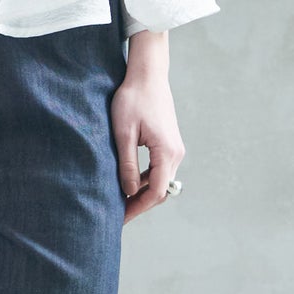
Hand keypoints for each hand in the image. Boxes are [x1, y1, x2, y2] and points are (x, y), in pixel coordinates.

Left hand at [112, 38, 183, 222]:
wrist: (148, 75)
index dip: (137, 208)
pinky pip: (159, 170)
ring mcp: (175, 149)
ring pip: (160, 181)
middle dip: (139, 204)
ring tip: (119, 202)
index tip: (119, 218)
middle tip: (117, 216)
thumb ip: (126, 164)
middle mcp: (176, 154)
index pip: (155, 192)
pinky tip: (126, 182)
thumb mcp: (123, 132)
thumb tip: (127, 192)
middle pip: (160, 191)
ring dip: (141, 193)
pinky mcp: (169, 144)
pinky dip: (145, 180)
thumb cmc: (133, 99)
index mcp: (166, 153)